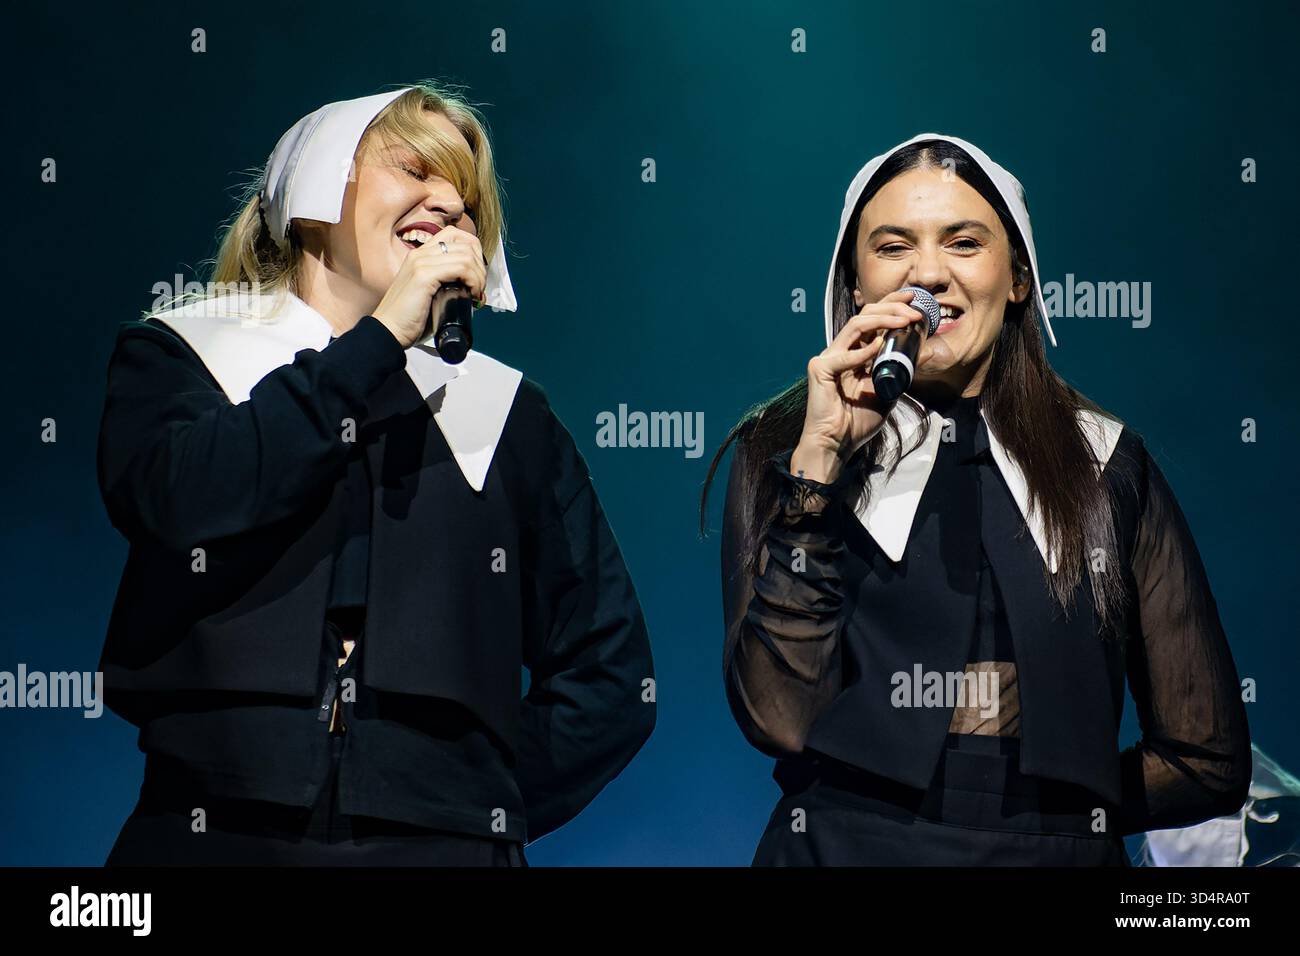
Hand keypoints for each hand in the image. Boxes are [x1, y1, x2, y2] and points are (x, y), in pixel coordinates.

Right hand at [370, 225, 487, 348]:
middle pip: (465, 242)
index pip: (456, 236)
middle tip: (479, 288)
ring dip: (479, 276)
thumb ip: (447, 284)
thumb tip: (472, 289)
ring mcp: (421, 262)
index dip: (474, 253)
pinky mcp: (423, 276)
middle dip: (480, 266)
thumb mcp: (431, 294)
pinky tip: (472, 295)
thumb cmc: (409, 319)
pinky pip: (461, 267)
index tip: (477, 277)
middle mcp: (420, 254)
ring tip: (476, 294)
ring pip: (466, 255)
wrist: (389, 332)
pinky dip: (473, 281)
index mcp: (421, 255)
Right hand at [792, 289, 928, 483]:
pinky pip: (843, 356)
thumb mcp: (888, 393)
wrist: (837, 445)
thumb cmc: (857, 423)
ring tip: (904, 321)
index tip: (913, 299)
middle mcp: (841, 352)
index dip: (891, 305)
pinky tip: (879, 348)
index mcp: (855, 355)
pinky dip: (863, 352)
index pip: (872, 320)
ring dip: (883, 320)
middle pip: (864, 316)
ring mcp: (828, 358)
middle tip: (914, 310)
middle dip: (891, 308)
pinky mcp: (819, 369)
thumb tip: (925, 352)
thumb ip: (901, 373)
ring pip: (855, 326)